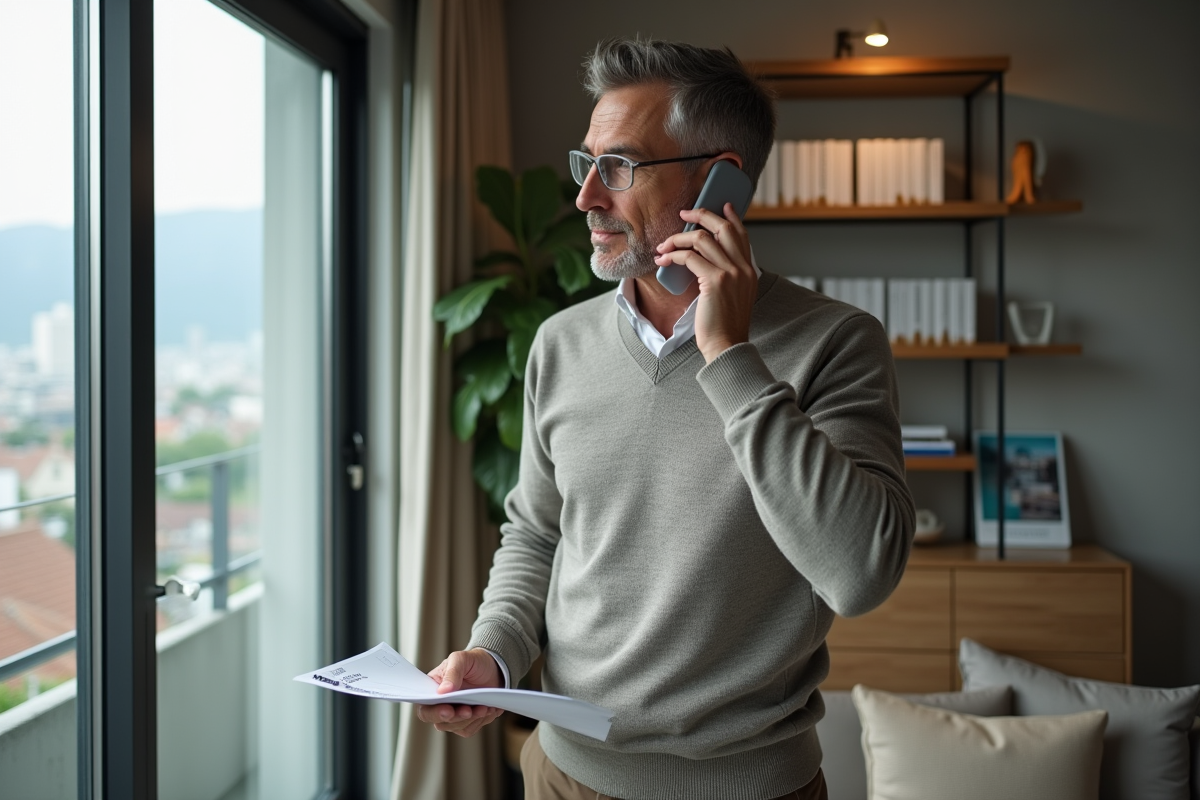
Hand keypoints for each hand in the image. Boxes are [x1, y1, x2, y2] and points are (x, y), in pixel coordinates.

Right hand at [415, 648, 504, 736]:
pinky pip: (470, 729)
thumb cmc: (472, 662)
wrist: (493, 669)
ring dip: (471, 719)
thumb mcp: (461, 659)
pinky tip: (489, 709)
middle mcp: (440, 706)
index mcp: (432, 690)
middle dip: (457, 717)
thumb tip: (443, 691)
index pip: (424, 709)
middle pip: (441, 723)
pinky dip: (480, 721)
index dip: (434, 713)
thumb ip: (452, 673)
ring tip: (484, 707)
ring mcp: (453, 715)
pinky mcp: (467, 721)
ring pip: (457, 728)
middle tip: (469, 710)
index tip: (448, 710)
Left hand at [654, 203, 756, 362]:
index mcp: (749, 270)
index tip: (719, 205)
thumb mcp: (732, 295)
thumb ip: (726, 275)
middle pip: (722, 228)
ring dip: (678, 238)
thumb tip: (704, 258)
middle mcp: (743, 268)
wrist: (726, 345)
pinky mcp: (715, 281)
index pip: (742, 233)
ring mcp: (731, 273)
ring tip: (664, 246)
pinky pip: (690, 257)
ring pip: (701, 239)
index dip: (730, 216)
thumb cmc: (723, 324)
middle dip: (701, 216)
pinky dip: (673, 255)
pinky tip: (664, 260)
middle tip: (684, 214)